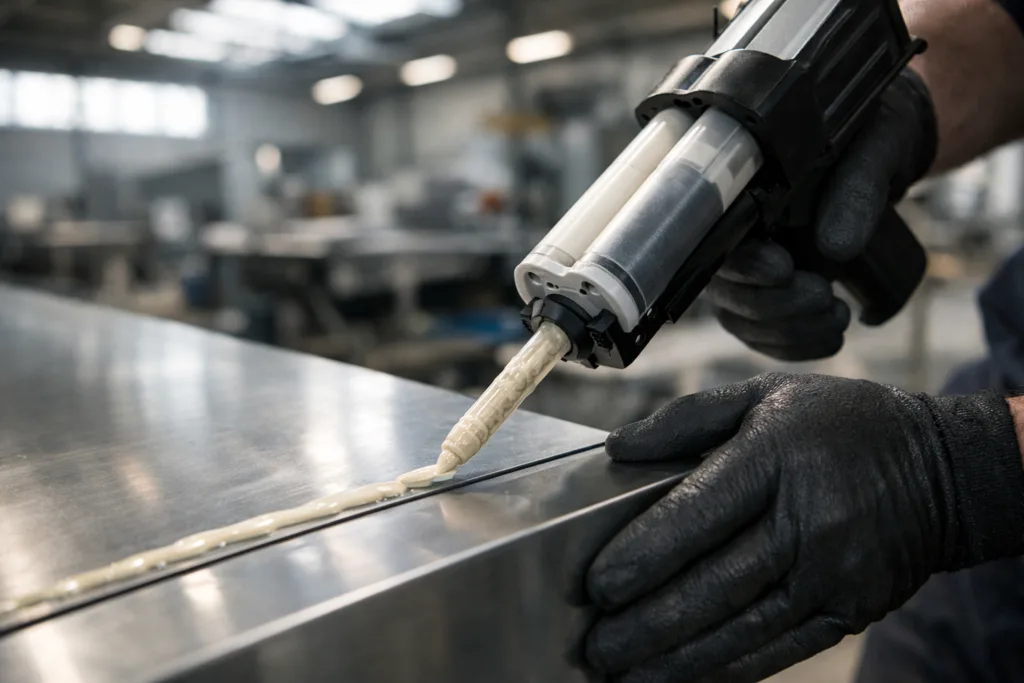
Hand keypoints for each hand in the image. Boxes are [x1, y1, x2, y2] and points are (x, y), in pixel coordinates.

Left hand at [586, 373, 1023, 682]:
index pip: (698, 513)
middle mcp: (807, 520)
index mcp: (777, 457)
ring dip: (678, 655)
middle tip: (597, 645)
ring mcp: (833, 573)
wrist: (942, 470)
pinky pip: (780, 647)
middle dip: (648, 622)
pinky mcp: (850, 610)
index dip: (645, 554)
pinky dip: (729, 665)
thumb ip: (688, 417)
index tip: (597, 585)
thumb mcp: (766, 394)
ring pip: (742, 626)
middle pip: (715, 582)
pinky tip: (687, 674)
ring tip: (627, 670)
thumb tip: (618, 446)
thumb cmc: (838, 425)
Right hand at [708, 69, 936, 360]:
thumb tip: (836, 249)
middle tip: (825, 297)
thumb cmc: (878, 136)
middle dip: (772, 305)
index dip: (742, 264)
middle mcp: (733, 230)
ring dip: (786, 332)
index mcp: (743, 187)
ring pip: (739, 318)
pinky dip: (792, 347)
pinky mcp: (765, 294)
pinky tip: (829, 339)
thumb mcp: (879, 150)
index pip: (716, 237)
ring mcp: (745, 268)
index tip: (783, 268)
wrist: (888, 154)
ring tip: (839, 318)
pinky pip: (759, 335)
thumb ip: (858, 190)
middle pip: (723, 288)